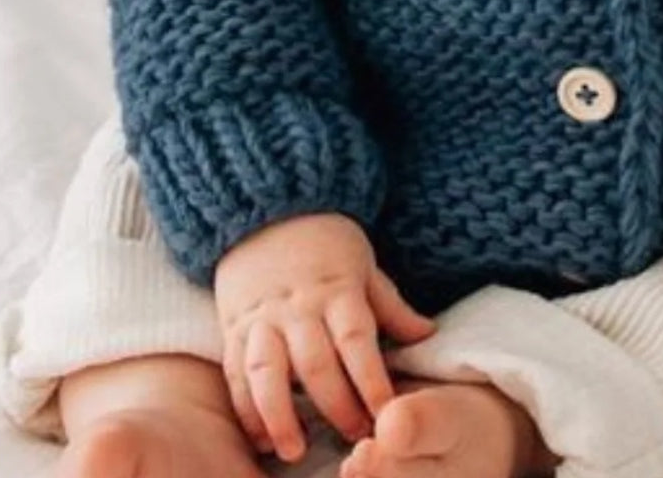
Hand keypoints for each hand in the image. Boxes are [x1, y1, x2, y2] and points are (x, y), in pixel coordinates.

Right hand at [214, 211, 436, 462]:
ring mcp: (263, 317)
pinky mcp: (234, 327)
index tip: (386, 414)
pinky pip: (236, 372)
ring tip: (292, 452)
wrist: (268, 210)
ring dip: (279, 415)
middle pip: (316, 363)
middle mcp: (298, 306)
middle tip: (354, 440)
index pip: (357, 341)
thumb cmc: (326, 242)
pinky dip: (245, 408)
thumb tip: (429, 334)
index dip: (372, 380)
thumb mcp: (364, 265)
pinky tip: (257, 437)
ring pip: (268, 371)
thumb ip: (390, 306)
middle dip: (336, 407)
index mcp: (336, 290)